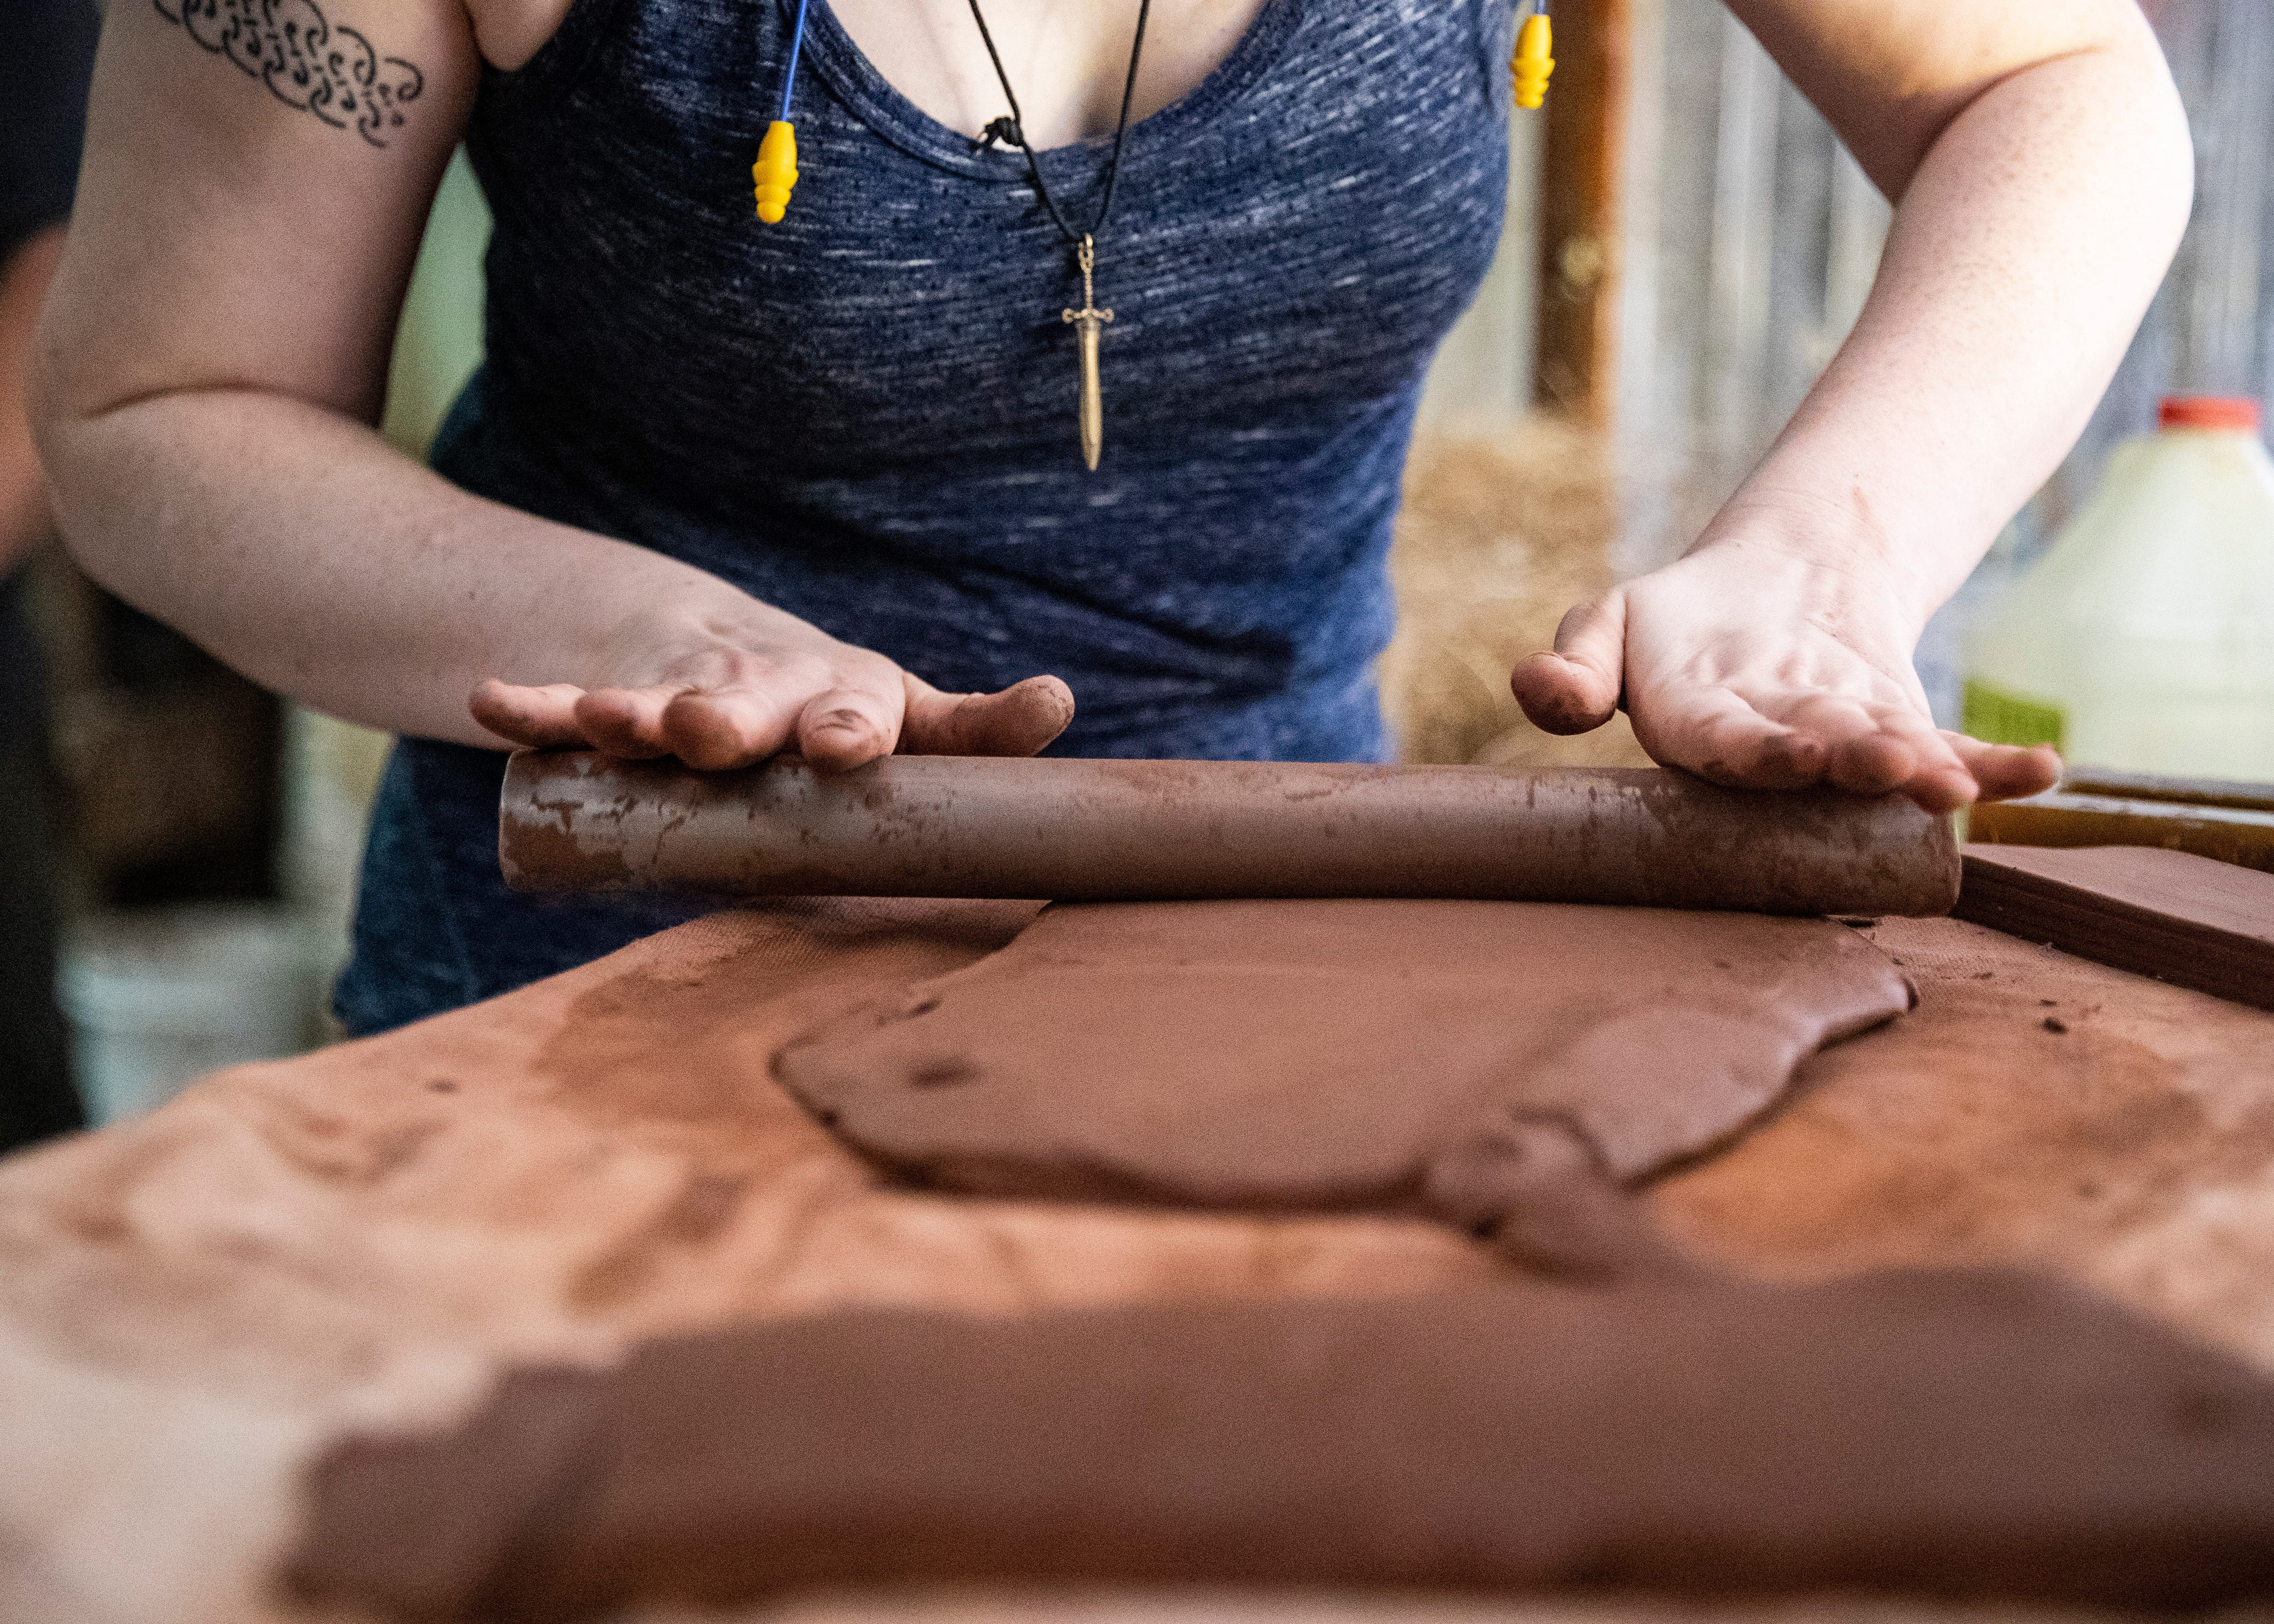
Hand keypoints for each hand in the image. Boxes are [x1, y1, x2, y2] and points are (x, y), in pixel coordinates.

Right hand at [469, 608, 1073, 770]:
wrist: (719, 655)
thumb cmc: (835, 711)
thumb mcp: (916, 722)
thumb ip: (978, 732)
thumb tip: (1056, 700)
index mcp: (851, 699)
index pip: (869, 710)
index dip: (860, 728)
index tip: (851, 748)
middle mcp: (770, 691)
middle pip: (754, 706)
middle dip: (736, 720)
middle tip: (715, 737)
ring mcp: (686, 695)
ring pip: (658, 707)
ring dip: (633, 714)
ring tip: (608, 722)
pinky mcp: (617, 698)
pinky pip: (570, 707)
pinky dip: (537, 708)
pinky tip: (495, 705)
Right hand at [1510, 540, 2058, 813]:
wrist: (1766, 596)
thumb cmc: (1674, 625)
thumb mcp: (1606, 624)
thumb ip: (1573, 667)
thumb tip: (1539, 694)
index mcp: (1699, 732)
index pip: (1724, 747)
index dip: (1756, 754)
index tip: (1787, 756)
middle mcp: (1776, 750)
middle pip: (1814, 759)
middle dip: (1851, 766)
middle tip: (1892, 773)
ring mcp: (1845, 744)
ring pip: (1882, 758)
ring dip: (1922, 773)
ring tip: (1958, 785)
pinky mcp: (1902, 728)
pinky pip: (1952, 749)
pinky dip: (1998, 765)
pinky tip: (2043, 768)